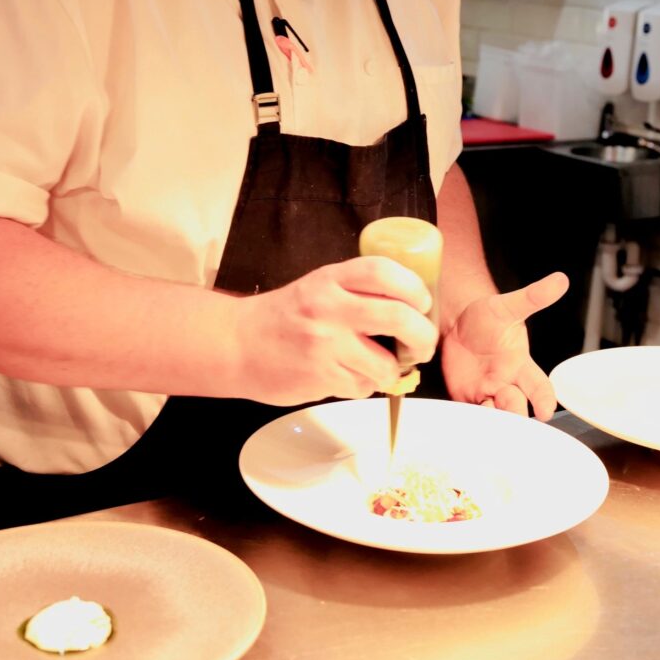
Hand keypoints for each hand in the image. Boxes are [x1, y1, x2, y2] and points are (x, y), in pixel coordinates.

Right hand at [233, 256, 438, 405]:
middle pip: (398, 317)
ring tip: (378, 366)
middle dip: (422, 336)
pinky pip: (363, 387)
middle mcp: (329, 308)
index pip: (382, 272)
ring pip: (385, 364)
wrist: (236, 344)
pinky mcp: (320, 378)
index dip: (413, 286)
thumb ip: (356, 291)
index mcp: (329, 280)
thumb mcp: (317, 287)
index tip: (422, 302)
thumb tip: (410, 308)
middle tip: (423, 344)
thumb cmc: (283, 316)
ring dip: (391, 370)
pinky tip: (347, 376)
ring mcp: (325, 345)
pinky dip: (364, 386)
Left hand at [440, 272, 568, 419]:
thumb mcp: (507, 306)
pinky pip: (472, 415)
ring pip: (496, 414)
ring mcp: (487, 392)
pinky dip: (472, 421)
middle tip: (509, 413)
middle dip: (516, 412)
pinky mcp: (466, 398)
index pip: (540, 387)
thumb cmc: (487, 317)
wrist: (455, 324)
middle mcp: (507, 382)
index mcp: (521, 365)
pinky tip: (467, 421)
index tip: (545, 411)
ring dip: (493, 419)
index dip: (545, 400)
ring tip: (487, 416)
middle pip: (518, 406)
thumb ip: (532, 297)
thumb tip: (560, 280)